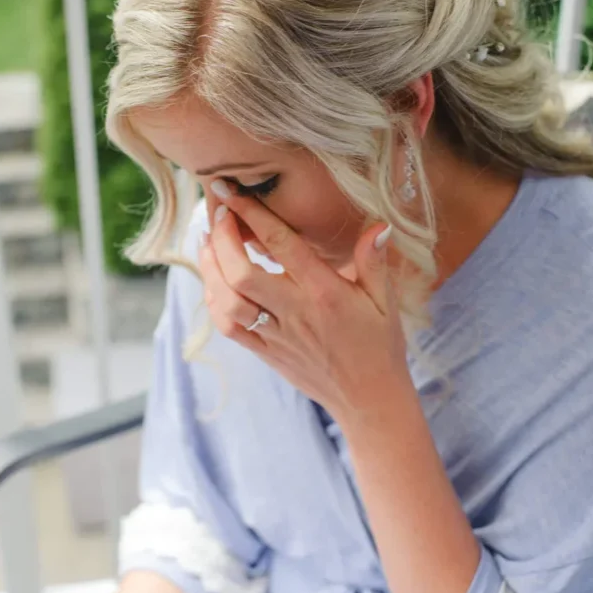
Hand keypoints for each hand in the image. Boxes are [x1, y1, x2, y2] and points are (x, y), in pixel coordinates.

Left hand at [198, 182, 413, 421]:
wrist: (369, 400)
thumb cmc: (379, 346)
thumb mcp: (385, 300)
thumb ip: (373, 260)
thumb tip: (379, 225)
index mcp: (325, 293)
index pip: (282, 246)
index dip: (253, 215)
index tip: (232, 192)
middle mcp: (295, 313)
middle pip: (242, 275)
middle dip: (223, 239)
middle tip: (218, 212)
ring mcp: (276, 336)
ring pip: (228, 303)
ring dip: (210, 269)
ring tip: (207, 240)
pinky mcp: (265, 352)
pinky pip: (230, 327)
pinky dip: (214, 300)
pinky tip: (213, 278)